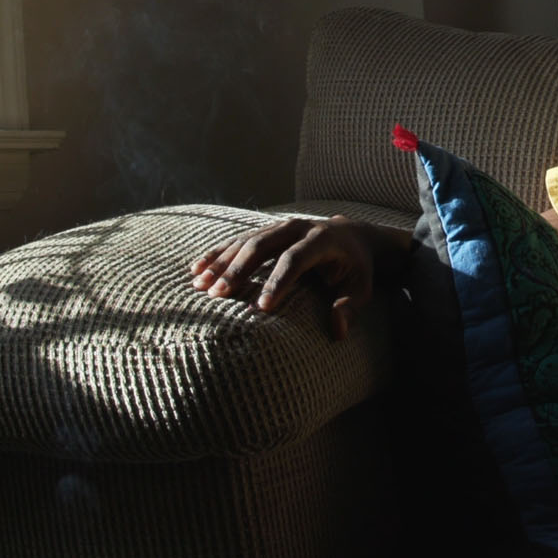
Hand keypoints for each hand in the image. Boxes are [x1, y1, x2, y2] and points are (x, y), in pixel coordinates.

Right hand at [188, 216, 386, 339]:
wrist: (351, 236)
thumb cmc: (355, 268)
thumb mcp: (361, 288)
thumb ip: (350, 307)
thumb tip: (338, 331)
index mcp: (322, 239)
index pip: (295, 260)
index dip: (278, 282)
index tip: (262, 307)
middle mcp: (296, 227)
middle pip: (262, 245)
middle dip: (238, 271)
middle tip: (217, 295)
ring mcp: (278, 226)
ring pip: (245, 241)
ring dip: (220, 263)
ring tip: (199, 285)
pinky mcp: (266, 230)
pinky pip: (237, 240)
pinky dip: (216, 254)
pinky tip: (196, 269)